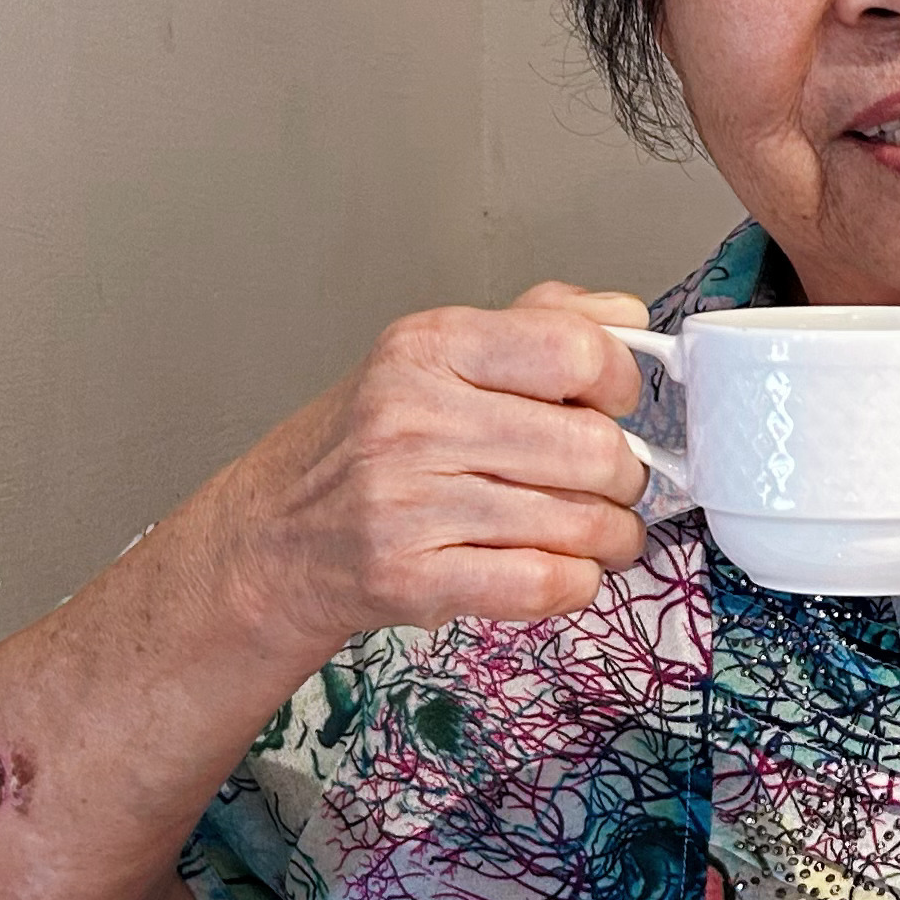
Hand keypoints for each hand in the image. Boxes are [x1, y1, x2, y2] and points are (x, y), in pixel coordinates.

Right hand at [201, 285, 660, 659]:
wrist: (273, 539)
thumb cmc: (369, 447)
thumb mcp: (436, 358)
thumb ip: (537, 324)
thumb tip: (626, 316)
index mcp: (429, 347)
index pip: (577, 351)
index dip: (621, 383)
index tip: (616, 404)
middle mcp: (414, 418)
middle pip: (594, 448)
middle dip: (625, 476)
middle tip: (613, 484)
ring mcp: (409, 502)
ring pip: (582, 522)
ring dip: (613, 537)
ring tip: (600, 533)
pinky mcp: (411, 576)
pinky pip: (547, 582)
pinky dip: (579, 582)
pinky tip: (565, 570)